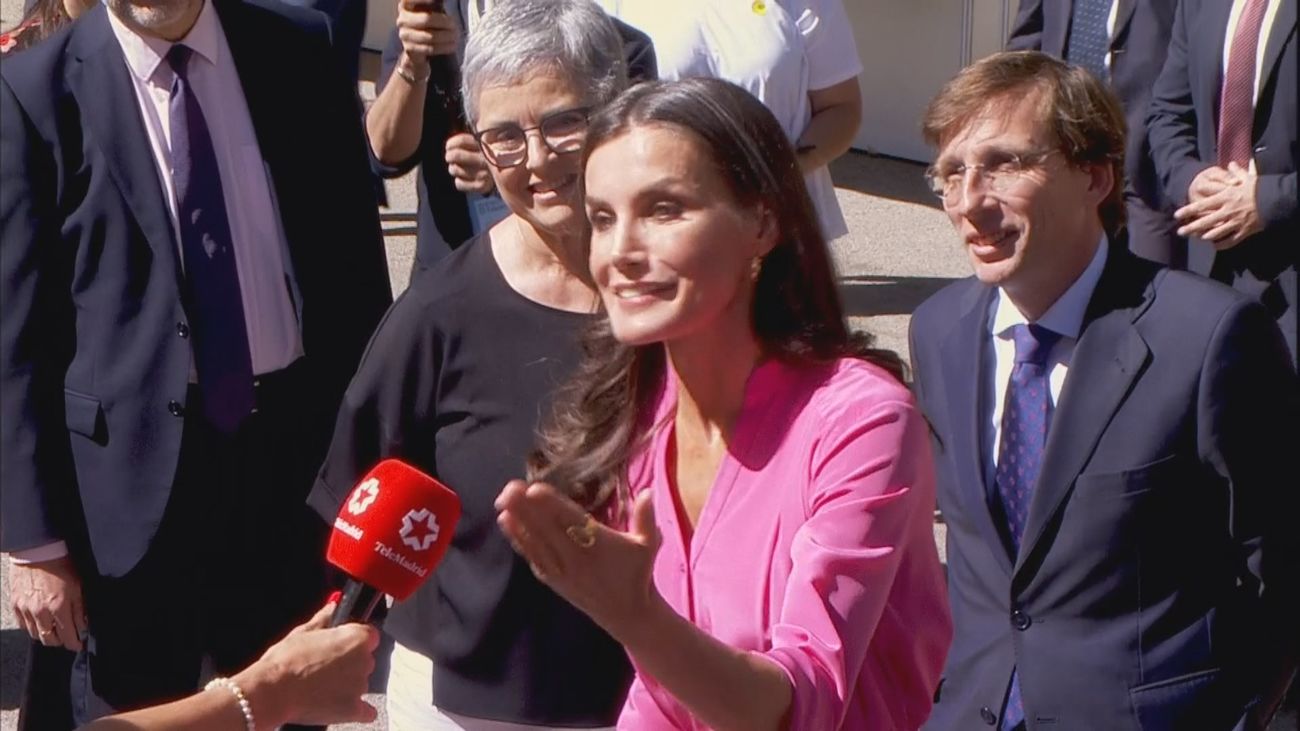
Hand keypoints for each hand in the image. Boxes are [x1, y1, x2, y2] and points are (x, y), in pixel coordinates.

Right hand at [10, 556, 86, 650]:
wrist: (37, 551)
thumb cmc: (61, 566)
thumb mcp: (78, 587)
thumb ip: (79, 609)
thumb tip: (83, 627)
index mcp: (59, 607)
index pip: (67, 636)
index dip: (74, 644)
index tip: (79, 645)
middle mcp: (40, 612)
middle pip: (49, 640)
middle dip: (60, 641)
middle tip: (67, 637)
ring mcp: (25, 610)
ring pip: (35, 635)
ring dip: (45, 635)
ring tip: (54, 629)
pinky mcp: (15, 605)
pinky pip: (23, 625)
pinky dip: (31, 627)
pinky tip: (40, 622)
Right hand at [233, 601, 380, 727]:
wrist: (274, 692)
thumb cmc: (285, 661)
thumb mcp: (303, 632)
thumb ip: (324, 619)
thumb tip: (333, 607)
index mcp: (356, 638)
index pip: (369, 636)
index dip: (354, 640)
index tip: (341, 645)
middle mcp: (364, 661)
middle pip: (365, 660)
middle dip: (350, 663)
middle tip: (325, 667)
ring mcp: (360, 686)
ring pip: (361, 683)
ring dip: (348, 685)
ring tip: (322, 686)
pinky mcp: (354, 709)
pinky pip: (366, 711)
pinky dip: (357, 709)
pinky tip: (340, 705)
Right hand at [395, 0, 456, 68]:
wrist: (418, 46)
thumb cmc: (428, 24)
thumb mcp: (429, 11)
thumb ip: (435, 4)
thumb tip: (443, 2)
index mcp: (406, 6)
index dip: (424, 0)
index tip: (435, 1)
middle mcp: (402, 19)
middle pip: (427, 19)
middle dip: (445, 23)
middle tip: (455, 26)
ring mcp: (404, 35)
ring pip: (430, 36)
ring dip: (447, 37)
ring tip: (456, 37)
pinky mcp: (410, 49)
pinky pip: (430, 48)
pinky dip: (444, 47)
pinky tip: (452, 46)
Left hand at [445, 133, 493, 193]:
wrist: (514, 176)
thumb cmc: (496, 157)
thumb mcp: (489, 143)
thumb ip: (475, 140)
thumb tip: (451, 144)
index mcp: (487, 145)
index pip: (461, 142)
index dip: (451, 144)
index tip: (449, 147)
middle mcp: (486, 159)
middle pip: (455, 155)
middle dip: (449, 156)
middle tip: (451, 157)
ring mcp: (484, 174)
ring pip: (455, 170)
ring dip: (453, 169)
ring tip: (458, 168)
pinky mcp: (482, 187)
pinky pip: (459, 184)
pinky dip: (459, 182)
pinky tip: (465, 179)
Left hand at [496, 480, 660, 639]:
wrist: (628, 614)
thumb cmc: (638, 574)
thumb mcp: (648, 545)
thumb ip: (646, 517)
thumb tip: (648, 491)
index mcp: (598, 545)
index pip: (572, 521)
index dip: (552, 506)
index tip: (534, 489)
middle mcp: (576, 557)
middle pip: (548, 529)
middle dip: (527, 508)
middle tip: (509, 488)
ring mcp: (562, 570)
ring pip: (536, 541)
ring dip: (518, 521)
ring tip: (501, 500)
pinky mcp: (553, 579)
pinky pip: (533, 556)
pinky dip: (519, 539)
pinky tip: (506, 522)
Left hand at [1175, 162, 1261, 248]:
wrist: (1276, 200)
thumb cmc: (1261, 188)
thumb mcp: (1248, 178)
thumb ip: (1237, 172)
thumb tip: (1231, 163)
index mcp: (1226, 198)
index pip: (1202, 205)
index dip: (1188, 210)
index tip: (1177, 214)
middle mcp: (1228, 211)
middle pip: (1205, 221)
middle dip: (1191, 228)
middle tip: (1180, 232)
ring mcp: (1235, 222)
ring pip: (1215, 233)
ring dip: (1204, 236)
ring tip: (1196, 238)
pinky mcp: (1244, 231)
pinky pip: (1230, 240)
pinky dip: (1222, 243)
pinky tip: (1215, 245)